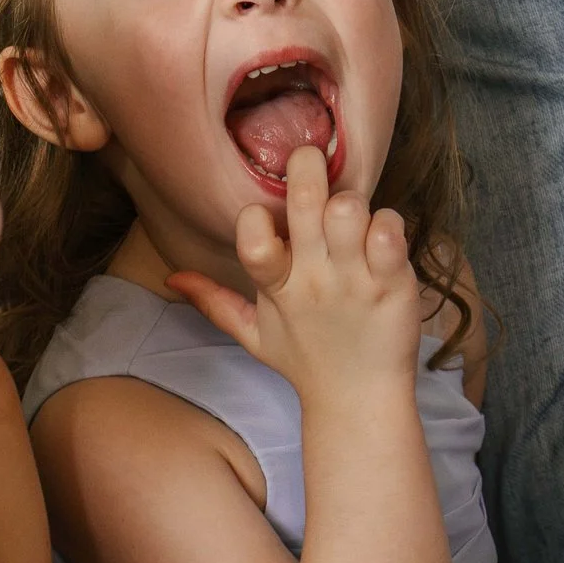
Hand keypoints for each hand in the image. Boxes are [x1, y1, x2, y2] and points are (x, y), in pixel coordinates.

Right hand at [165, 144, 420, 405]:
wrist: (359, 400)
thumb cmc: (306, 361)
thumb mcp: (253, 334)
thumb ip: (214, 302)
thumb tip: (171, 278)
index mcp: (276, 287)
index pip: (252, 238)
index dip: (255, 216)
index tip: (267, 215)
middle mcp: (313, 278)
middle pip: (305, 203)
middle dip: (306, 168)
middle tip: (312, 162)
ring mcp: (355, 279)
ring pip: (350, 208)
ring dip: (350, 200)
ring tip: (350, 214)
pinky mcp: (392, 282)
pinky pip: (391, 230)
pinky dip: (388, 222)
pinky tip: (383, 236)